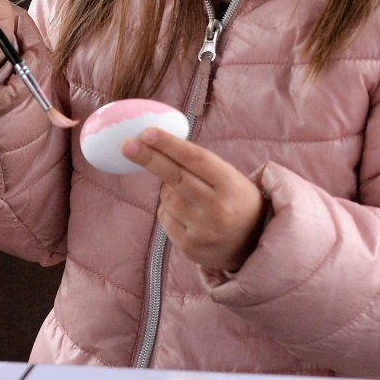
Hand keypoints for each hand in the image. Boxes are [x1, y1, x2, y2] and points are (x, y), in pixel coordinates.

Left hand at [125, 129, 265, 273]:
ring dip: (167, 188)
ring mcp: (202, 230)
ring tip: (189, 194)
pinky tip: (186, 213)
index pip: (196, 159)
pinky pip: (164, 218)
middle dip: (149, 158)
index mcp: (231, 185)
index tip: (147, 132)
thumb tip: (158, 144)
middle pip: (176, 177)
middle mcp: (218, 209)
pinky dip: (168, 210)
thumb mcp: (231, 178)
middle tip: (127, 145)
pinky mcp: (189, 247)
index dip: (170, 145)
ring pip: (167, 198)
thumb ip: (200, 164)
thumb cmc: (236, 201)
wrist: (251, 245)